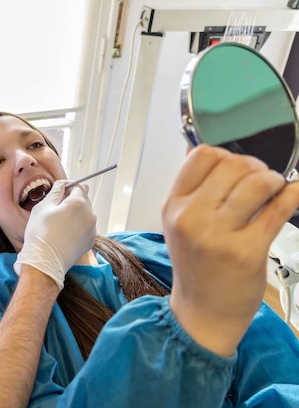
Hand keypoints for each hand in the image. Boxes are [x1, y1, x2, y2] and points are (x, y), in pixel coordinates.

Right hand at [14, 180, 96, 289]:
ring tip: (59, 223)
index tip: (59, 192)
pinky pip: (85, 228)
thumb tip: (62, 184)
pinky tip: (63, 233)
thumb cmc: (41, 232)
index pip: (80, 186)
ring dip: (75, 214)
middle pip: (84, 200)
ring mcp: (92, 229)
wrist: (45, 261)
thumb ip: (56, 191)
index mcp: (79, 203)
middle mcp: (90, 215)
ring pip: (85, 214)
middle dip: (72, 201)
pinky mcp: (90, 241)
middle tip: (56, 209)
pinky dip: (77, 227)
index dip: (69, 187)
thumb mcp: (43, 206)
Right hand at [163, 145, 298, 355]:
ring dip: (273, 181)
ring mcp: (218, 235)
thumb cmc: (197, 268)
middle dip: (255, 167)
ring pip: (257, 182)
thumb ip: (192, 190)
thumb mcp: (179, 225)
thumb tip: (199, 147)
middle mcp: (191, 218)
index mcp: (174, 207)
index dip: (225, 154)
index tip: (235, 167)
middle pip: (233, 165)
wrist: (203, 311)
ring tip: (273, 191)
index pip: (201, 156)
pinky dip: (293, 195)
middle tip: (261, 180)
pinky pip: (278, 209)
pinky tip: (294, 194)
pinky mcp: (247, 250)